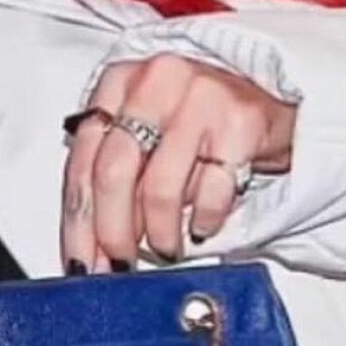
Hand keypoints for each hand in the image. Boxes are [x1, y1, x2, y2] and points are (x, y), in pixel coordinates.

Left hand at [61, 56, 296, 270]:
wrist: (268, 101)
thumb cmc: (197, 123)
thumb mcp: (146, 132)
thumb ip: (113, 174)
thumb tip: (88, 245)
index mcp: (117, 82)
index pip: (82, 160)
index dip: (77, 221)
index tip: (79, 261)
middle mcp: (154, 82)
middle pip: (113, 172)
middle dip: (112, 232)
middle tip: (118, 263)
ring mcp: (199, 98)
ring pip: (159, 187)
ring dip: (159, 233)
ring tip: (164, 248)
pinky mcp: (240, 121)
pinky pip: (211, 191)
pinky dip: (203, 220)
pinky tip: (201, 226)